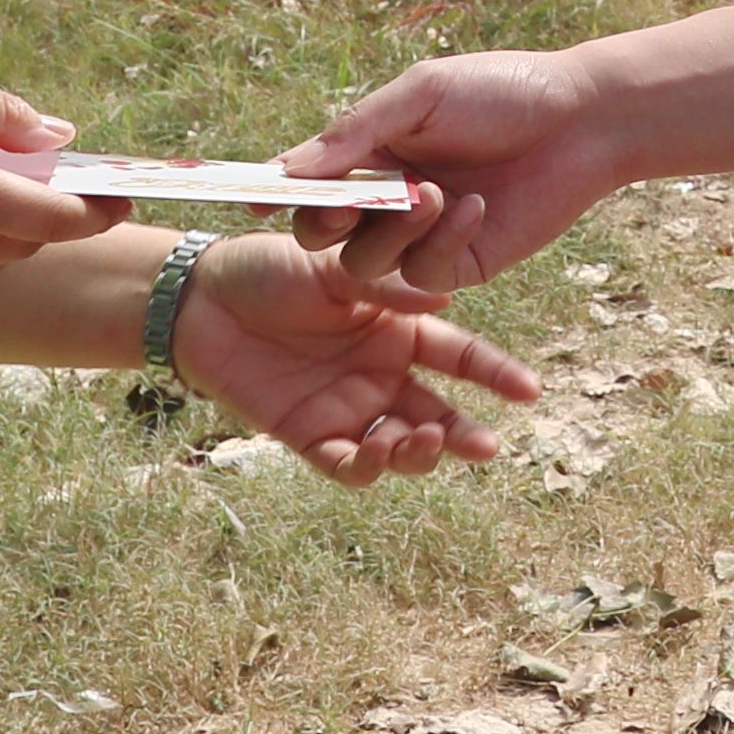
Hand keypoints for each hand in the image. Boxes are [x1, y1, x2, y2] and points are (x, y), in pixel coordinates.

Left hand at [167, 233, 538, 486]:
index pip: (459, 357)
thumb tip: (442, 292)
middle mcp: (380, 374)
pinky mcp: (306, 434)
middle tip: (485, 446)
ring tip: (420, 439)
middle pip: (437, 414)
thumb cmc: (270, 268)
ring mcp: (346, 408)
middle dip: (464, 435)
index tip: (531, 391)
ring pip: (398, 447)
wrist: (202, 297)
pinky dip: (366, 466)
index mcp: (397, 329)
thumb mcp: (334, 267)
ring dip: (416, 453)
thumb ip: (384, 286)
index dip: (495, 374)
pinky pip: (345, 463)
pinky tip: (376, 452)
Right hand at [280, 50, 625, 295]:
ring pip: (367, 262)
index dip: (279, 193)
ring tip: (432, 193)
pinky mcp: (461, 263)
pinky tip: (474, 207)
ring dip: (393, 230)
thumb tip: (287, 170)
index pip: (309, 182)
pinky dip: (441, 241)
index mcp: (372, 150)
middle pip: (325, 233)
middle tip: (346, 208)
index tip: (252, 201)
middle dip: (327, 224)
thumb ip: (354, 134)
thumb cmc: (500, 90)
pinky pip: (424, 272)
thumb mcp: (420, 96)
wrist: (582, 119)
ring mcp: (423, 235)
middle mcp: (389, 196)